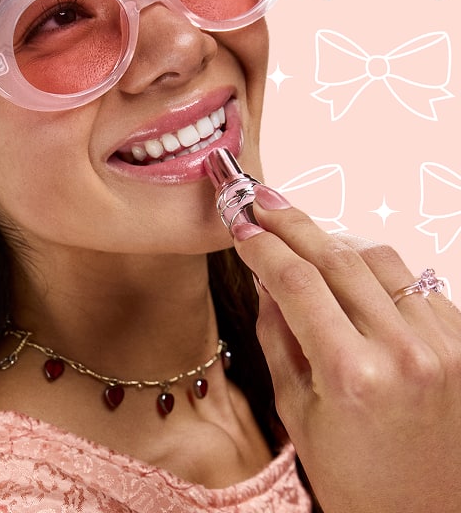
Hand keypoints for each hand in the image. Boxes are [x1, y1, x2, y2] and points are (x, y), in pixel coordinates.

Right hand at [231, 186, 460, 512]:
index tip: (239, 222)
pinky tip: (351, 273)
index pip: (296, 282)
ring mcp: (442, 344)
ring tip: (302, 234)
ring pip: (379, 257)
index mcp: (353, 375)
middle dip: (292, 223)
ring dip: (334, 239)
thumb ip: (277, 335)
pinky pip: (414, 281)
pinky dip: (377, 269)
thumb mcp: (296, 413)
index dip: (262, 245)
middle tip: (262, 200)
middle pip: (337, 256)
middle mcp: (404, 352)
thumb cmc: (355, 479)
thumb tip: (265, 274)